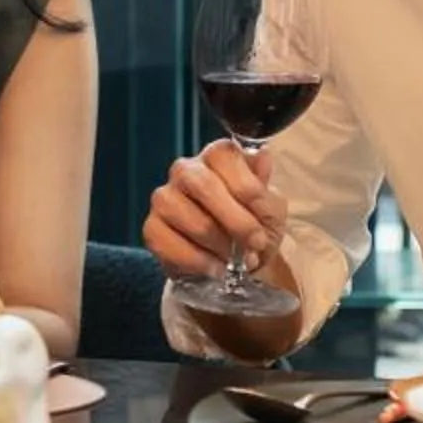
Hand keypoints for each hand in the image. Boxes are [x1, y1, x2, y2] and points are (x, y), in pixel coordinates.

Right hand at [142, 139, 278, 278]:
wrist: (236, 265)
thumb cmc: (253, 228)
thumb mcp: (271, 211)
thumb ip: (265, 190)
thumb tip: (262, 157)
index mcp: (215, 159)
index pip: (223, 155)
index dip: (246, 186)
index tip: (263, 215)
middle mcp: (185, 171)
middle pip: (202, 184)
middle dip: (235, 220)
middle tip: (255, 243)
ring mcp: (164, 198)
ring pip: (188, 217)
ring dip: (219, 244)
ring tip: (235, 259)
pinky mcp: (152, 228)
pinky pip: (169, 243)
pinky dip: (199, 261)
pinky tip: (215, 267)